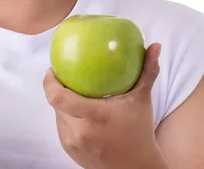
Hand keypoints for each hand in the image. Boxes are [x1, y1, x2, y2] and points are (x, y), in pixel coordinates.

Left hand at [44, 43, 166, 168]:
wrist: (137, 167)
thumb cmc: (140, 131)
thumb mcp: (142, 99)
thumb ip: (147, 71)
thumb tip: (154, 46)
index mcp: (92, 116)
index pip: (57, 96)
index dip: (49, 81)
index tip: (54, 69)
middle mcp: (78, 131)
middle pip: (55, 103)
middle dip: (58, 88)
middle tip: (65, 76)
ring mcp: (72, 143)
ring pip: (57, 115)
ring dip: (62, 103)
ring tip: (72, 92)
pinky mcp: (69, 151)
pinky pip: (61, 127)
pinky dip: (67, 117)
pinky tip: (78, 110)